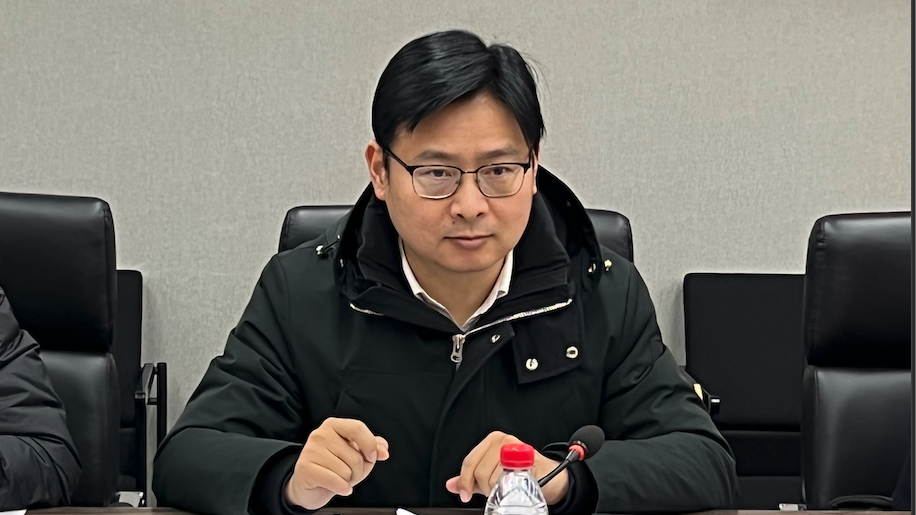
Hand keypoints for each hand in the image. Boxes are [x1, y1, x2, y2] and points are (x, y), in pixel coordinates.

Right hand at [285, 417, 389, 509]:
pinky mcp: (305, 468)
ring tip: (337, 478)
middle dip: (358, 471)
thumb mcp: (356, 454)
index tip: (371, 457)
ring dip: (348, 481)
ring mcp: (311, 450)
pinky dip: (342, 488)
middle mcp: (320, 434)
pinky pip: (336, 482)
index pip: (358, 428)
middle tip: (347, 473)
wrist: (309, 486)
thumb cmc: (334, 467)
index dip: (370, 445)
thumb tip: (383, 450)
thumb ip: (372, 448)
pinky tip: (338, 487)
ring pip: (346, 471)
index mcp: (334, 425)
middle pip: (355, 456)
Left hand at [445, 431, 569, 505]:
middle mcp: (503, 440)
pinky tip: (513, 486)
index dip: (465, 481)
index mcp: (491, 441)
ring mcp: (516, 447)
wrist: (549, 476)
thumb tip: (452, 484)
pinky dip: (509, 486)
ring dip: (497, 489)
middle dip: (485, 488)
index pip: (470, 461)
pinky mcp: (528, 458)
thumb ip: (471, 478)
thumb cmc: (520, 473)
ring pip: (493, 475)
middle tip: (494, 491)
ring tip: (506, 488)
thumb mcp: (490, 475)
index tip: (465, 495)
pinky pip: (510, 477)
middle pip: (480, 470)